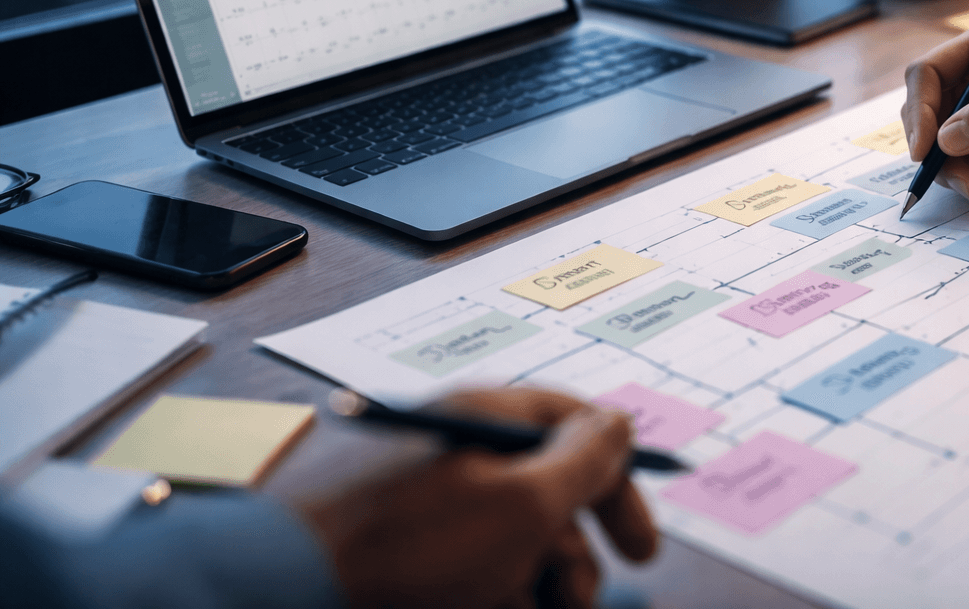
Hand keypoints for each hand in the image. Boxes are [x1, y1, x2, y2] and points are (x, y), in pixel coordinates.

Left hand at [302, 387, 657, 608]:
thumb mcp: (521, 503)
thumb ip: (583, 461)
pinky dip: (486, 597)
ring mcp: (427, 507)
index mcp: (485, 419)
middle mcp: (458, 454)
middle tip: (572, 604)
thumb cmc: (409, 549)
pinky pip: (468, 573)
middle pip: (547, 496)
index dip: (618, 481)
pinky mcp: (403, 554)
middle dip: (571, 558)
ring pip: (509, 546)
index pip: (574, 427)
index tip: (640, 546)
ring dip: (531, 588)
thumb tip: (619, 424)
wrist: (286, 594)